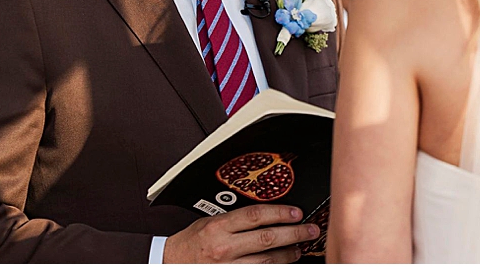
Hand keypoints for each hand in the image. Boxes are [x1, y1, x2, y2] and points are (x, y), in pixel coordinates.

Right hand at [163, 204, 318, 263]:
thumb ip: (235, 219)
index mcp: (218, 227)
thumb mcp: (209, 222)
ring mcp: (228, 266)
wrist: (169, 263)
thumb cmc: (190, 243)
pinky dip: (274, 268)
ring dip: (289, 254)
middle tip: (311, 230)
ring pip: (268, 261)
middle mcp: (224, 248)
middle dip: (295, 233)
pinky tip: (284, 264)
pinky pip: (259, 273)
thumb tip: (268, 213)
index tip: (297, 212)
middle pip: (268, 239)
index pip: (256, 216)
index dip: (281, 213)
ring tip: (300, 248)